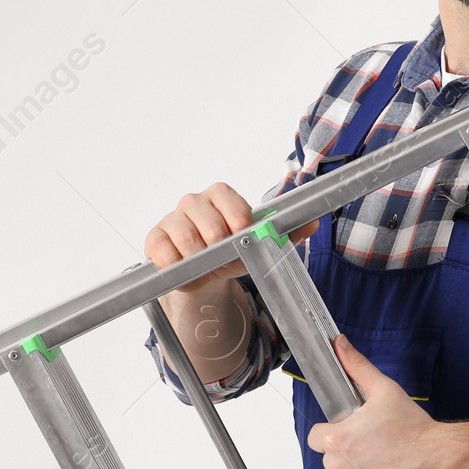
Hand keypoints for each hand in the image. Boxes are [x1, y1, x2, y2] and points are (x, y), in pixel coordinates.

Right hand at [143, 182, 317, 293]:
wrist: (204, 274)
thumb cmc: (231, 251)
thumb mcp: (259, 242)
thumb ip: (286, 232)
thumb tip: (313, 224)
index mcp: (220, 195)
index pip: (230, 201)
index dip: (238, 220)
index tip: (242, 234)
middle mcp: (194, 201)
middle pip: (207, 221)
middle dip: (218, 243)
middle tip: (222, 254)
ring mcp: (172, 218)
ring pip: (185, 237)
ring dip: (198, 256)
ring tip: (204, 264)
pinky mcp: (155, 237)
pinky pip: (162, 249)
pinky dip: (174, 263)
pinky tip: (183, 268)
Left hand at [306, 334, 452, 468]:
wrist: (442, 460)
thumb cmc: (415, 429)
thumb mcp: (384, 390)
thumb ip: (357, 367)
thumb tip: (341, 345)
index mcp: (336, 439)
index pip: (317, 438)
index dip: (334, 432)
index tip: (352, 432)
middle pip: (332, 460)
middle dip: (348, 454)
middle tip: (376, 446)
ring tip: (386, 464)